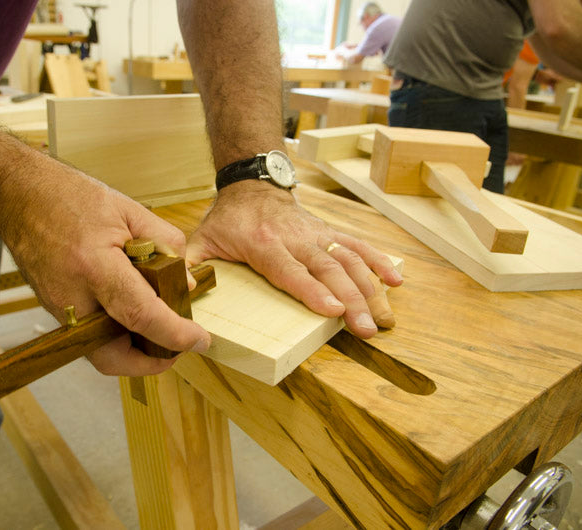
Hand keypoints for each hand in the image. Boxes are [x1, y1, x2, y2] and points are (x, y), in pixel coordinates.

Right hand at [0, 168, 210, 375]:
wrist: (19, 196)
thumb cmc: (72, 197)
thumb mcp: (129, 210)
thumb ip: (165, 245)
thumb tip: (185, 283)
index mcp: (94, 265)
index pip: (140, 315)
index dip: (175, 334)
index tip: (200, 340)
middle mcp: (71, 295)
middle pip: (113, 355)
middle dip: (150, 362)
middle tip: (176, 347)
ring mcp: (58, 309)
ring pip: (100, 353)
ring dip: (133, 351)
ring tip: (159, 328)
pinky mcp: (54, 312)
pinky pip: (89, 337)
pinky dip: (115, 335)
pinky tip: (133, 316)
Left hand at [185, 180, 402, 338]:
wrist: (253, 183)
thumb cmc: (228, 219)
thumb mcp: (202, 239)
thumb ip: (191, 264)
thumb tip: (184, 291)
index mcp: (264, 244)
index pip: (290, 271)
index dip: (313, 291)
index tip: (334, 310)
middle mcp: (296, 238)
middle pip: (329, 270)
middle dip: (352, 301)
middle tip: (367, 329)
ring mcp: (317, 235)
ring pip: (350, 260)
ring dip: (370, 289)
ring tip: (386, 318)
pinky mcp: (329, 233)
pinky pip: (358, 246)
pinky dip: (379, 262)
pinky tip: (397, 282)